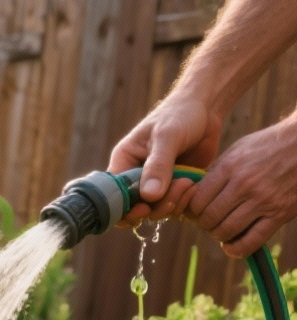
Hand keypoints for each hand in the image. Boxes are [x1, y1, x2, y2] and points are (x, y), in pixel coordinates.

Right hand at [108, 95, 221, 224]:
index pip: (114, 196)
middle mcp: (135, 177)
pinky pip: (174, 206)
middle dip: (155, 207)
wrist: (205, 108)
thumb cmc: (180, 114)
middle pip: (135, 209)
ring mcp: (156, 184)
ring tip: (188, 183)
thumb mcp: (167, 136)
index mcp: (123, 163)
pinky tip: (193, 185)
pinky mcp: (174, 187)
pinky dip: (183, 202)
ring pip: (156, 210)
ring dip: (172, 203)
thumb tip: (148, 196)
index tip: (144, 209)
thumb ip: (158, 166)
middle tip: (175, 192)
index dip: (125, 209)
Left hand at [183, 115, 296, 256]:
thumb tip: (193, 194)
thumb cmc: (267, 147)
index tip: (197, 211)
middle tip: (210, 221)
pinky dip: (236, 249)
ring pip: (226, 231)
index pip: (197, 201)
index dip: (192, 211)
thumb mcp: (238, 151)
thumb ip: (216, 172)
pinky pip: (251, 241)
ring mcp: (263, 200)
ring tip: (222, 229)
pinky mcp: (280, 213)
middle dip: (204, 224)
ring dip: (219, 236)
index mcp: (230, 167)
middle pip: (209, 219)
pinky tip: (231, 246)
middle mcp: (245, 184)